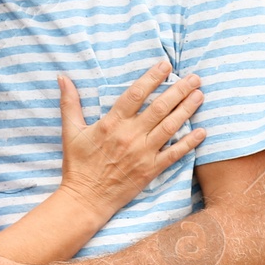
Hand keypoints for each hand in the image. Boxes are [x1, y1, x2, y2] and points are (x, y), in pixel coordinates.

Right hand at [58, 59, 204, 214]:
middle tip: (194, 77)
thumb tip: (62, 77)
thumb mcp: (70, 131)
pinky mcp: (150, 170)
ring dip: (187, 109)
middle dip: (179, 90)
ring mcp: (142, 153)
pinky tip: (202, 131)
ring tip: (200, 95)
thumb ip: (69, 102)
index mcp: (112, 123)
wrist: (86, 199)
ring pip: (170, 126)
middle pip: (159, 107)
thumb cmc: (78, 165)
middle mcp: (130, 135)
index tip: (166, 65)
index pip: (136, 94)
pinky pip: (174, 154)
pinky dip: (189, 143)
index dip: (152, 77)